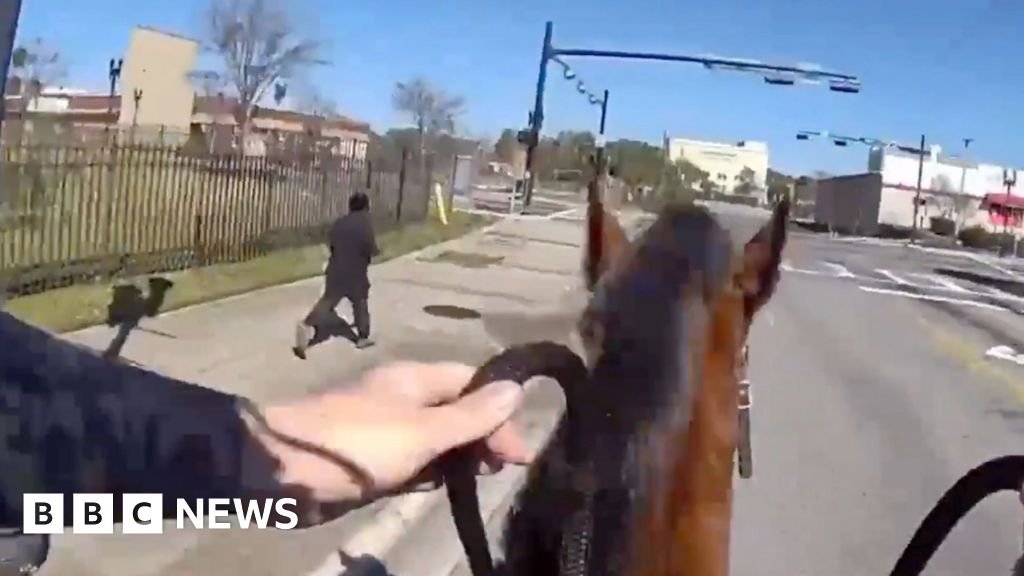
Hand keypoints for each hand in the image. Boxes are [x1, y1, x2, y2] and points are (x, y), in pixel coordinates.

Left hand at [250, 362, 528, 519]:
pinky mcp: (373, 460)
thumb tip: (516, 389)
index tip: (517, 450)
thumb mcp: (423, 430)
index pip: (472, 382)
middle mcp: (404, 398)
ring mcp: (387, 430)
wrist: (285, 470)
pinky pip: (415, 461)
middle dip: (483, 434)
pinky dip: (433, 472)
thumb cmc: (358, 443)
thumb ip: (470, 415)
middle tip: (503, 468)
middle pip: (457, 409)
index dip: (499, 409)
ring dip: (460, 456)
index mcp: (415, 379)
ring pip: (437, 438)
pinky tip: (444, 488)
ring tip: (482, 479)